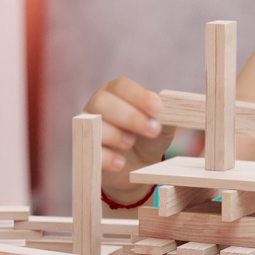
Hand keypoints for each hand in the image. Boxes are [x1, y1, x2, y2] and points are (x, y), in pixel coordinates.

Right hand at [83, 77, 175, 201]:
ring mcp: (87, 128)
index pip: (121, 86)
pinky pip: (88, 151)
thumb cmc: (148, 139)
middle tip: (152, 131)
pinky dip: (106, 157)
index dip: (138, 96)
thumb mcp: (162, 127)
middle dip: (129, 117)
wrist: (137, 168)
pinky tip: (120, 163)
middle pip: (102, 102)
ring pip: (92, 124)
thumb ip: (166, 116)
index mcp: (116, 93)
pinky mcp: (85, 150)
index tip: (157, 108)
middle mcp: (97, 106)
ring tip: (131, 143)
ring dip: (116, 135)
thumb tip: (170, 110)